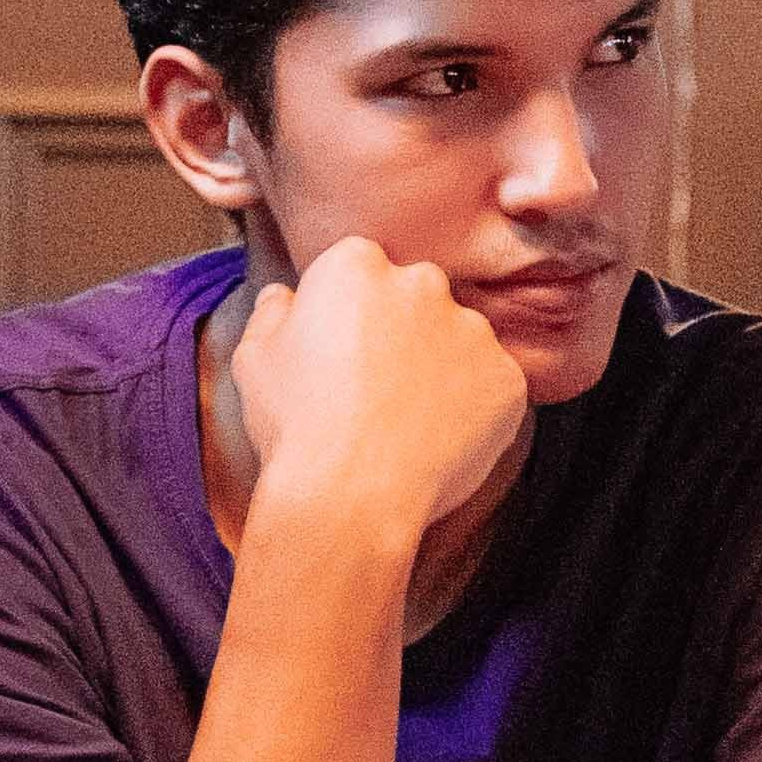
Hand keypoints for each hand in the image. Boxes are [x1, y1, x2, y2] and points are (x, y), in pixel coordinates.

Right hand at [230, 236, 528, 538]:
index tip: (339, 354)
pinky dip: (474, 410)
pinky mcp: (507, 378)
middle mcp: (422, 283)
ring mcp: (473, 330)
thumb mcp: (254, 360)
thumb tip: (283, 297)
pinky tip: (437, 442)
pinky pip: (492, 386)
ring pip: (459, 341)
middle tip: (375, 390)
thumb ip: (271, 314)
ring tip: (406, 423)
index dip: (349, 315)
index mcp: (357, 266)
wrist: (350, 495)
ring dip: (442, 368)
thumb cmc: (295, 427)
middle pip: (416, 297)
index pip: (361, 271)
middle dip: (402, 331)